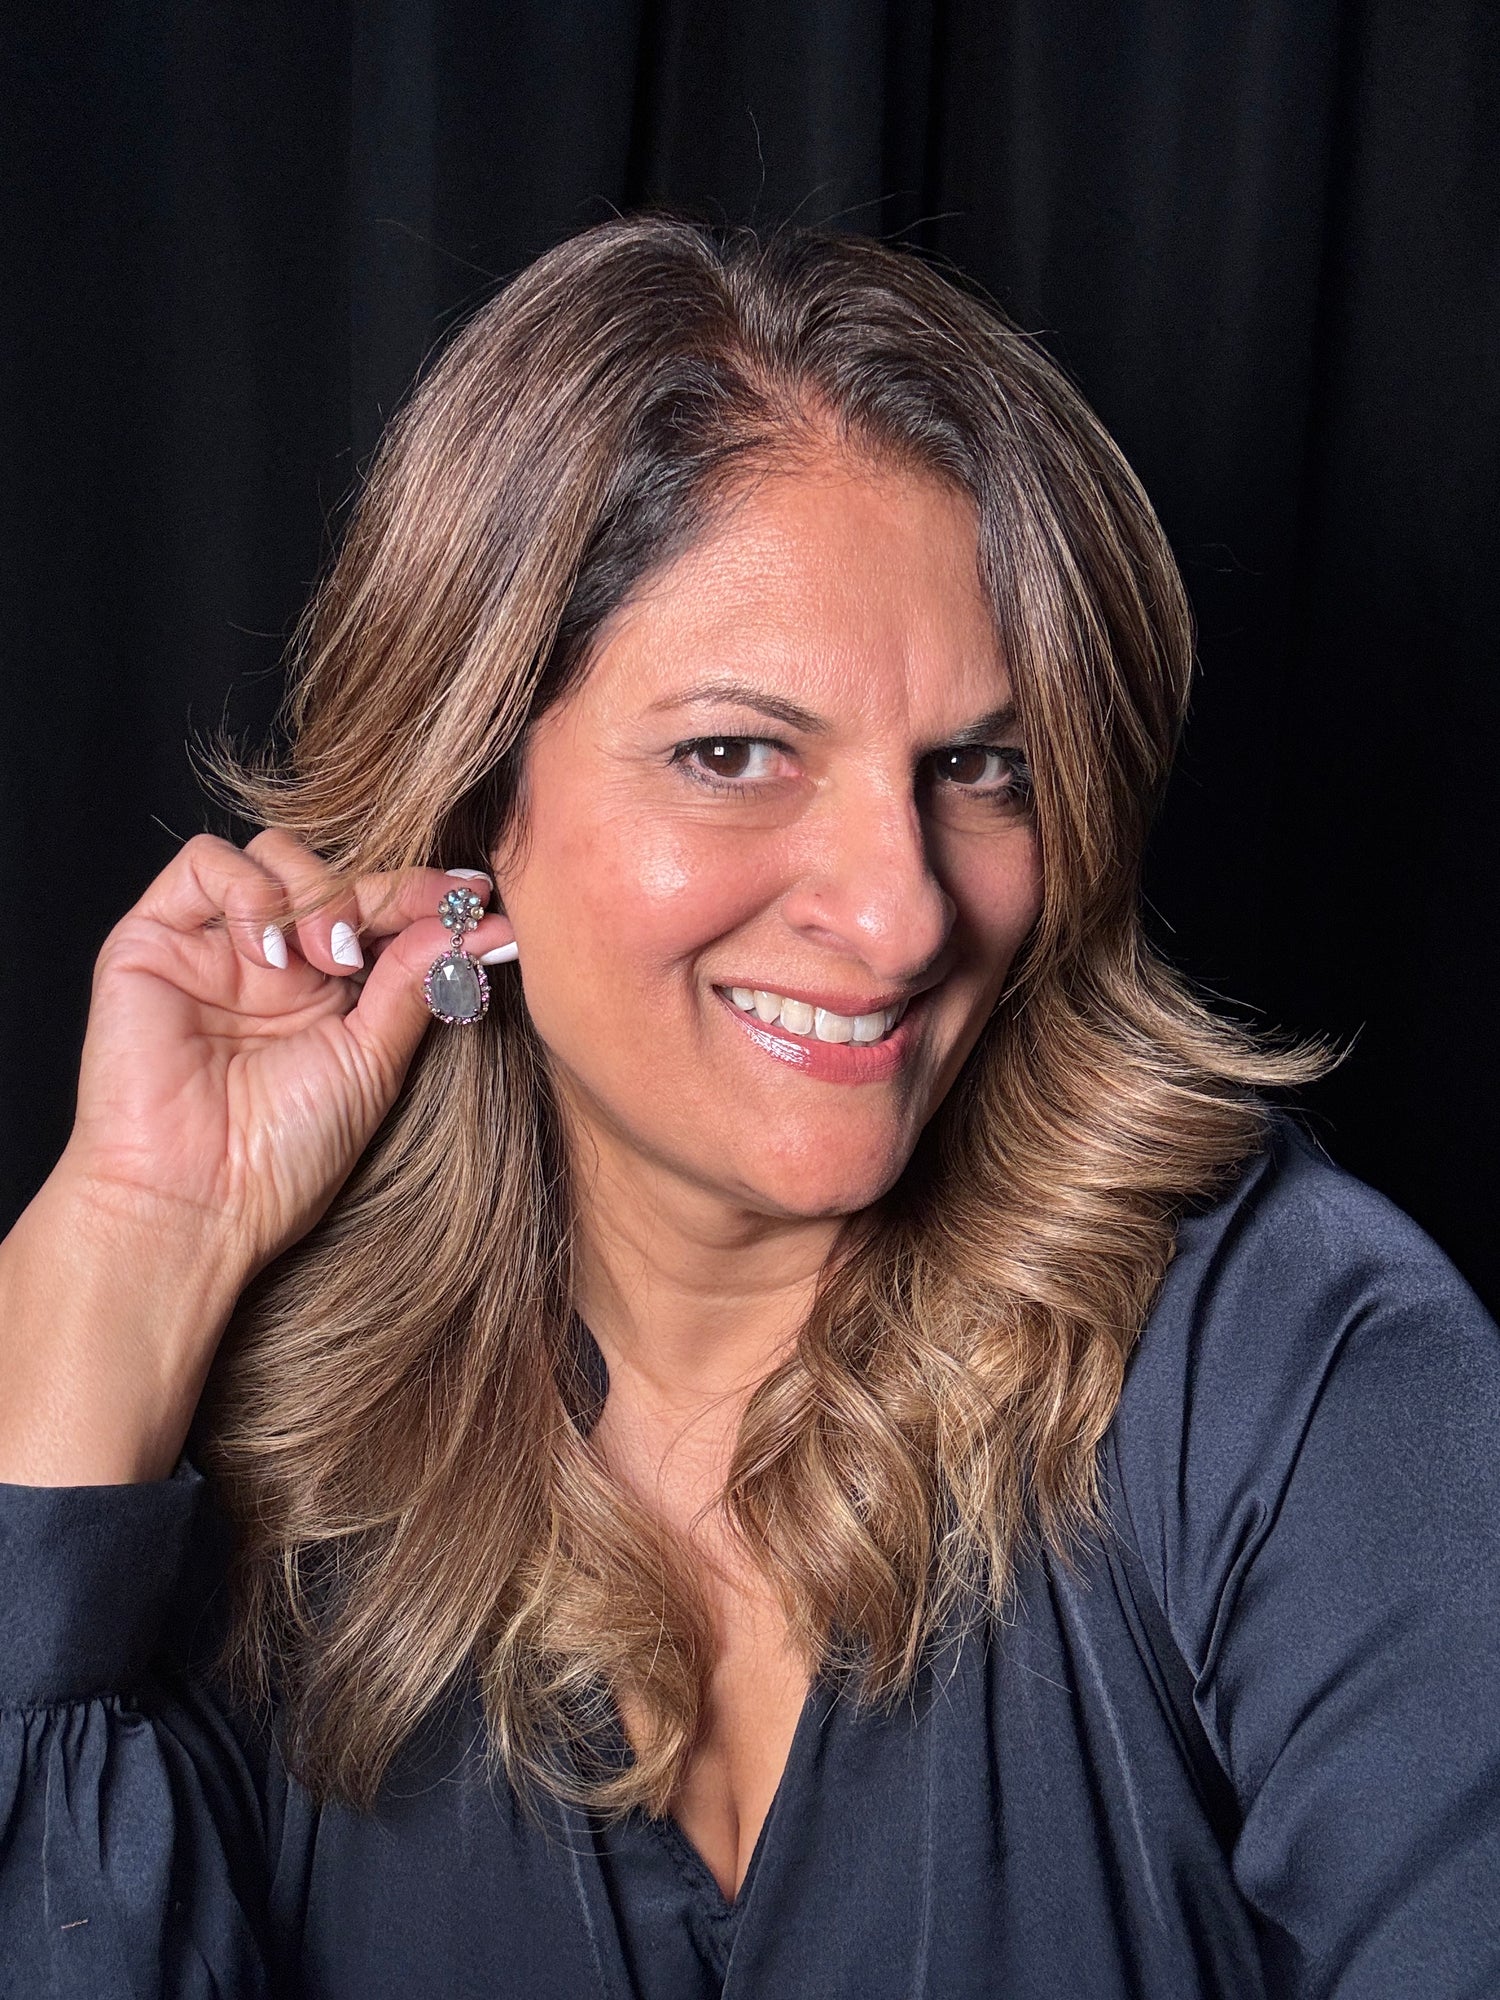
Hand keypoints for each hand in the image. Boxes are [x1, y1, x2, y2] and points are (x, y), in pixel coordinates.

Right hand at [57, 827, 516, 1284]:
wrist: (198, 1202)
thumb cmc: (283, 1155)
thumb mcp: (373, 1062)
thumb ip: (415, 983)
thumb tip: (480, 923)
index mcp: (329, 991)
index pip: (382, 913)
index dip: (428, 898)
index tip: (480, 897)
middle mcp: (274, 961)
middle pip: (335, 872)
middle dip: (383, 891)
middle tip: (416, 923)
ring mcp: (214, 946)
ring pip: (274, 853)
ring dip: (319, 891)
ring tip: (331, 958)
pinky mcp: (152, 939)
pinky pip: (204, 863)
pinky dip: (249, 891)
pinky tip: (269, 954)